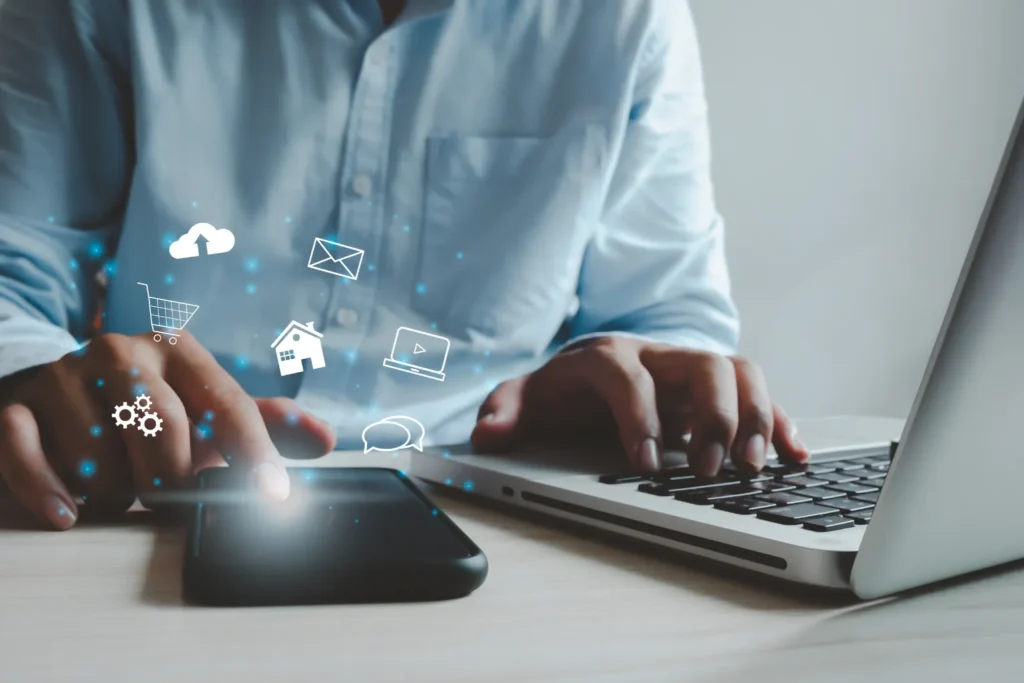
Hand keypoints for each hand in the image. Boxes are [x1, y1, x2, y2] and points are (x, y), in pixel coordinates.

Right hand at [0, 331, 334, 529]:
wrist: (53, 387)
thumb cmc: (145, 407)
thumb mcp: (204, 409)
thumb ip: (263, 423)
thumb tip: (327, 439)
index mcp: (178, 352)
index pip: (227, 404)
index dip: (253, 452)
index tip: (273, 496)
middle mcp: (121, 352)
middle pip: (161, 430)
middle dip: (167, 478)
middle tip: (163, 494)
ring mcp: (63, 375)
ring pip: (98, 455)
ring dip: (110, 491)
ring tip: (112, 485)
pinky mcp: (14, 405)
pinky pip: (26, 455)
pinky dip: (49, 491)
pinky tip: (67, 513)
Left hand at [471, 337, 807, 475]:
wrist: (589, 370)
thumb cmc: (561, 391)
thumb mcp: (524, 399)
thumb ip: (503, 410)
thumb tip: (487, 432)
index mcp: (607, 356)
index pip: (629, 375)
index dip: (639, 415)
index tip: (644, 462)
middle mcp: (657, 355)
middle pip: (702, 364)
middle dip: (712, 416)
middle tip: (708, 469)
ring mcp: (690, 370)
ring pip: (738, 372)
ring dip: (754, 416)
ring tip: (753, 466)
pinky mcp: (717, 389)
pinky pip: (758, 393)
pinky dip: (780, 422)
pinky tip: (793, 456)